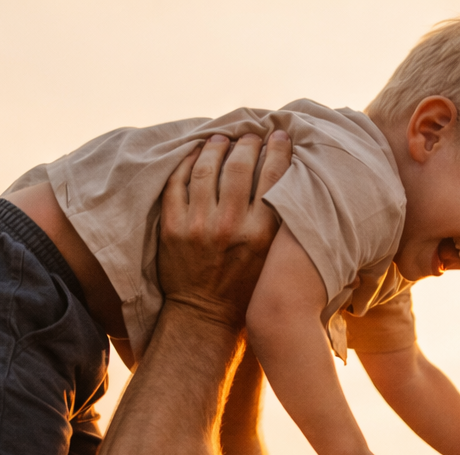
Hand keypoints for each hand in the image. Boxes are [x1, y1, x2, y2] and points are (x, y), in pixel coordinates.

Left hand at [157, 130, 293, 328]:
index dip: (277, 149)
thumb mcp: (271, 256)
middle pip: (240, 166)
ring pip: (207, 168)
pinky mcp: (172, 227)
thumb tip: (286, 179)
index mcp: (261, 234)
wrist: (204, 315)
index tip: (278, 135)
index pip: (272, 176)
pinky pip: (177, 181)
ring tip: (222, 139)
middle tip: (250, 135)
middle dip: (247, 143)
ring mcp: (198, 225)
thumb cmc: (245, 286)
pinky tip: (195, 153)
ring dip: (216, 146)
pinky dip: (187, 162)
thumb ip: (277, 221)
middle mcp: (230, 226)